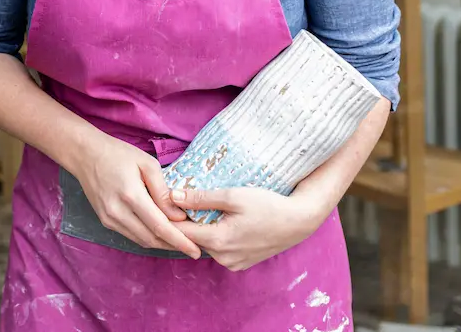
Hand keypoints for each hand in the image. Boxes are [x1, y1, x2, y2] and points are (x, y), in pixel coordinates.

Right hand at [70, 133, 199, 257]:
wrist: (84, 154)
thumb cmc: (118, 154)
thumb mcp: (146, 163)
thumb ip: (163, 191)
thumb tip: (178, 216)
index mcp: (131, 195)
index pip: (160, 227)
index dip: (180, 241)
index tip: (196, 251)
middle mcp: (118, 212)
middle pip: (152, 239)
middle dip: (174, 246)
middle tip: (194, 247)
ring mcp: (109, 219)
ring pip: (141, 240)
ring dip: (162, 244)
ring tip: (180, 242)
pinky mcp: (105, 221)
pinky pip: (131, 235)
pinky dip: (148, 237)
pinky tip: (160, 233)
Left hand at [174, 186, 327, 270]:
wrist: (299, 221)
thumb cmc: (267, 205)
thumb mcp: (233, 196)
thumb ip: (201, 198)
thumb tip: (172, 196)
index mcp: (218, 241)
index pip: (180, 232)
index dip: (169, 217)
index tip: (161, 202)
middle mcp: (223, 258)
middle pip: (192, 239)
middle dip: (184, 222)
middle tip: (181, 201)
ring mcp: (233, 263)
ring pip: (205, 244)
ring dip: (201, 229)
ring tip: (200, 208)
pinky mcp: (241, 263)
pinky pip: (219, 250)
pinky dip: (215, 236)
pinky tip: (220, 221)